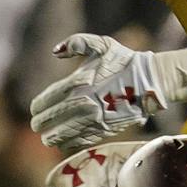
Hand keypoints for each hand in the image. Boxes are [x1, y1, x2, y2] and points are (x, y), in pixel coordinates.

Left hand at [29, 34, 160, 152]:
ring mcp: (92, 119)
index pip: (45, 101)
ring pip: (60, 135)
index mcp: (76, 83)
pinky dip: (68, 143)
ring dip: (51, 137)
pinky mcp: (103, 131)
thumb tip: (55, 52)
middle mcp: (80, 103)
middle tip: (38, 125)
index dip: (37, 107)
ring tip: (48, 137)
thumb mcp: (101, 44)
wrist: (151, 81)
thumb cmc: (125, 61)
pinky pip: (78, 142)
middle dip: (40, 123)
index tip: (36, 109)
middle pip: (49, 120)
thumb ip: (75, 43)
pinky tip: (65, 142)